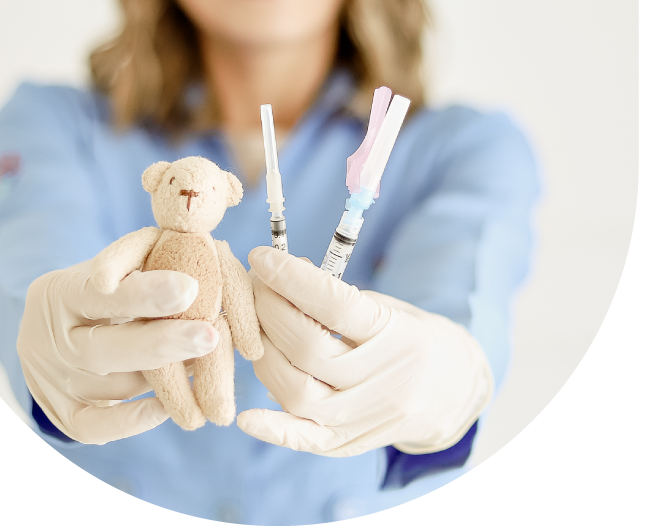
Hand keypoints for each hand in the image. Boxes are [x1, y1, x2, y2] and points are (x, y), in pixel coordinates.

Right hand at [17, 230, 218, 444]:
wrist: (49, 326)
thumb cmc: (100, 286)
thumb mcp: (113, 262)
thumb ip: (144, 259)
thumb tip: (201, 255)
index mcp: (60, 291)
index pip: (99, 293)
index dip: (143, 293)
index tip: (190, 287)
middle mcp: (50, 338)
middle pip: (103, 350)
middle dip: (160, 344)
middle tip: (209, 336)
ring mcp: (51, 380)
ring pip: (109, 388)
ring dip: (161, 379)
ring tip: (205, 363)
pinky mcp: (60, 412)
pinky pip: (94, 428)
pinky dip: (132, 421)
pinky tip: (168, 406)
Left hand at [237, 247, 491, 456]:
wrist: (453, 390)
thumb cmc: (410, 335)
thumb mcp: (388, 307)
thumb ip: (338, 300)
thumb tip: (280, 279)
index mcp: (397, 335)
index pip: (335, 304)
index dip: (291, 278)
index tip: (261, 256)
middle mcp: (383, 380)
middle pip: (309, 348)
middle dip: (269, 310)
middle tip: (255, 285)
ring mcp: (366, 417)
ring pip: (299, 392)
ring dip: (265, 354)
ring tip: (257, 326)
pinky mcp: (350, 443)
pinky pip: (307, 441)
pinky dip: (273, 429)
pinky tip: (246, 416)